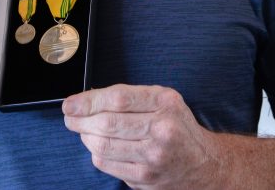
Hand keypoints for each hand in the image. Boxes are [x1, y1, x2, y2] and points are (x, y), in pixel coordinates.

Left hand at [63, 84, 221, 188]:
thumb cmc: (178, 127)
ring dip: (86, 137)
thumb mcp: (164, 101)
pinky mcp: (146, 177)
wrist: (204, 164)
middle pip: (107, 123)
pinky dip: (96, 154)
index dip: (88, 101)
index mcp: (165, 102)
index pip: (117, 99)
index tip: (70, 103)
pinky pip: (108, 164)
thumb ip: (130, 98)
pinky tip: (99, 147)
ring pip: (103, 145)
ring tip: (83, 131)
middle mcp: (162, 128)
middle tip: (69, 118)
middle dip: (80, 120)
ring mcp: (154, 156)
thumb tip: (86, 100)